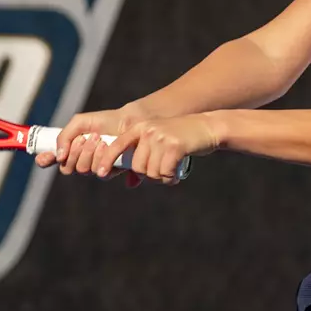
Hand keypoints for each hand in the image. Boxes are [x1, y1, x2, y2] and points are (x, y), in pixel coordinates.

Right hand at [34, 104, 149, 185]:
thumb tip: (58, 156)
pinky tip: (105, 146)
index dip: (45, 160)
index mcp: (71, 148)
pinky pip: (98, 172)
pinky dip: (99, 157)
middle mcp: (80, 160)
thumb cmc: (104, 121)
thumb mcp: (80, 123)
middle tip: (84, 138)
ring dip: (88, 153)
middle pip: (67, 167)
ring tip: (97, 138)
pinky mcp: (109, 171)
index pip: (53, 159)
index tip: (43, 158)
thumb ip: (64, 136)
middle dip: (74, 152)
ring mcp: (94, 167)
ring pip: (82, 170)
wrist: (128, 122)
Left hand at [100, 114, 220, 184]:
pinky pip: (165, 172)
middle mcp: (147, 131)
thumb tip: (130, 182)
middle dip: (150, 174)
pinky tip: (177, 173)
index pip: (117, 145)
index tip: (102, 173)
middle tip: (163, 170)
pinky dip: (171, 178)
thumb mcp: (159, 140)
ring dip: (162, 177)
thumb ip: (144, 155)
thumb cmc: (182, 139)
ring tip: (172, 169)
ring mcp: (160, 137)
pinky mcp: (173, 145)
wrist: (208, 127)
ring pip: (151, 172)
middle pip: (138, 167)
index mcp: (140, 128)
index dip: (108, 160)